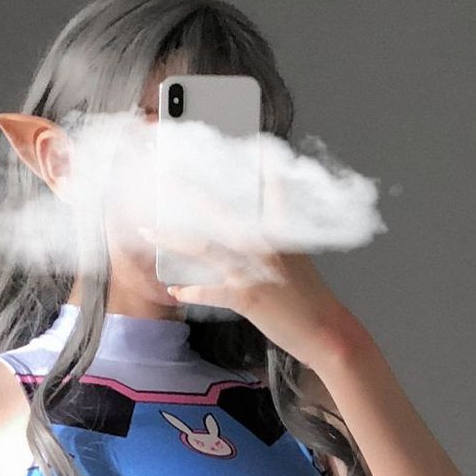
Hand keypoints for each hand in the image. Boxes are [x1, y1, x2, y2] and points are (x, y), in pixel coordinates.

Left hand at [136, 164, 349, 365]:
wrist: (326, 331)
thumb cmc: (309, 298)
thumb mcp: (296, 257)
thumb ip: (275, 238)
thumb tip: (248, 231)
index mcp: (278, 232)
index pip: (266, 188)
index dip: (249, 166)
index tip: (232, 144)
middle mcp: (264, 245)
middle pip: (218, 211)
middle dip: (189, 192)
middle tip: (166, 176)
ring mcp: (253, 269)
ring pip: (204, 248)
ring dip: (172, 238)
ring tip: (150, 230)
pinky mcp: (246, 296)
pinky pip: (208, 291)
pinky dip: (189, 292)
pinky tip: (175, 290)